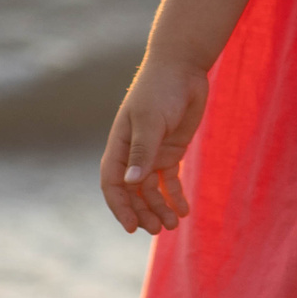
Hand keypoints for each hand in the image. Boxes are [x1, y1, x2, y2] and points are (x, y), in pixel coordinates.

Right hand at [100, 60, 207, 232]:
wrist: (183, 68)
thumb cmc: (160, 89)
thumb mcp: (151, 120)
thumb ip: (143, 151)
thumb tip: (131, 182)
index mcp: (119, 146)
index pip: (112, 184)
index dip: (120, 207)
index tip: (132, 227)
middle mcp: (132, 153)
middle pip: (133, 192)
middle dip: (143, 212)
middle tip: (158, 229)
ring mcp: (152, 153)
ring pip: (151, 190)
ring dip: (160, 208)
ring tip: (172, 224)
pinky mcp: (171, 150)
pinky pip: (169, 180)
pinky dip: (175, 196)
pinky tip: (183, 210)